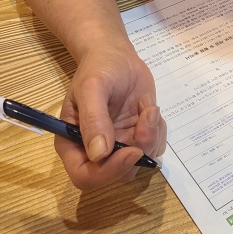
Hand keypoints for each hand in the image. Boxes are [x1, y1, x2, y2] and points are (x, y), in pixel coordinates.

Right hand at [55, 46, 166, 190]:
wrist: (116, 56)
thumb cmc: (98, 69)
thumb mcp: (92, 88)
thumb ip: (93, 120)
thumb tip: (100, 154)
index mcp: (73, 143)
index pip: (85, 176)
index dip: (108, 172)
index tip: (132, 151)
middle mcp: (96, 150)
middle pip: (119, 173)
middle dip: (139, 148)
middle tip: (147, 116)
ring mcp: (120, 144)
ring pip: (142, 161)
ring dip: (152, 135)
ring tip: (147, 106)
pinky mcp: (139, 135)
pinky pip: (155, 146)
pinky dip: (159, 129)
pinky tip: (149, 107)